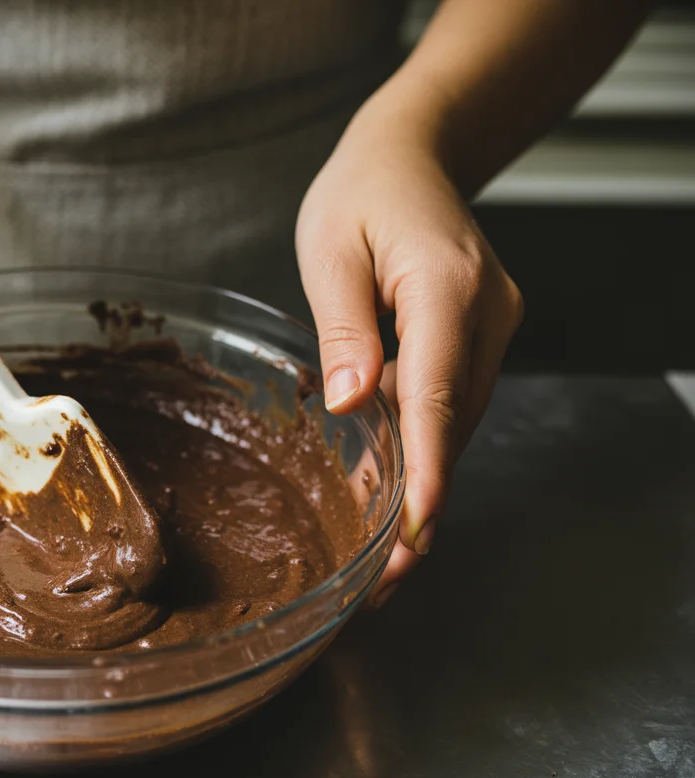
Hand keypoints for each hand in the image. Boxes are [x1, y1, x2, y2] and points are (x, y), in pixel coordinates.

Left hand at [296, 108, 523, 604]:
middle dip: (423, 500)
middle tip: (386, 576)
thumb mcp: (330, 248)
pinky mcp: (480, 338)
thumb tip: (350, 400)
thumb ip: (342, 325)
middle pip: (454, 422)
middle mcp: (486, 314)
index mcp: (446, 287)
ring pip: (456, 421)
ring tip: (386, 556)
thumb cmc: (361, 194)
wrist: (411, 157)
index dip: (428, 468)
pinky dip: (424, 448)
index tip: (417, 529)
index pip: (439, 392)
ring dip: (424, 484)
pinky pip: (451, 403)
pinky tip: (393, 491)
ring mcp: (492, 327)